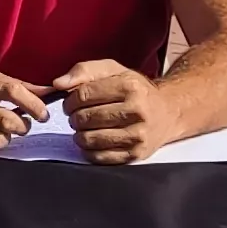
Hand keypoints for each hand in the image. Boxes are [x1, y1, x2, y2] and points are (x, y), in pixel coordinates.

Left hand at [49, 60, 167, 164]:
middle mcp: (136, 111)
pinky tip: (92, 141)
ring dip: (79, 135)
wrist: (168, 112)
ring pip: (90, 139)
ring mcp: (137, 135)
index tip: (70, 103)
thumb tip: (58, 84)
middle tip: (78, 116)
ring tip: (84, 128)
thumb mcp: (113, 70)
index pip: (83, 95)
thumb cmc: (136, 90)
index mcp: (129, 86)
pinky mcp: (136, 154)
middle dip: (74, 117)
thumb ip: (84, 71)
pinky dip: (89, 150)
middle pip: (85, 118)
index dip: (69, 100)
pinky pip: (99, 157)